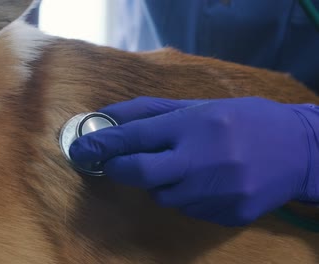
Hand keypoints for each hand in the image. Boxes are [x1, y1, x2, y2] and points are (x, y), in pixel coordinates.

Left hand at [69, 96, 318, 225]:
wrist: (298, 149)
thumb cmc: (244, 120)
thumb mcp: (199, 106)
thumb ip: (150, 111)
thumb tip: (108, 116)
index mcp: (196, 126)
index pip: (135, 137)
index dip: (103, 144)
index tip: (81, 148)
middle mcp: (204, 160)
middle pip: (141, 174)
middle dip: (118, 169)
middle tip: (113, 163)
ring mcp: (217, 192)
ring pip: (162, 196)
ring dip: (160, 182)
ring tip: (183, 166)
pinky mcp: (228, 215)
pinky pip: (187, 210)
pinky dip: (185, 196)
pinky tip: (205, 181)